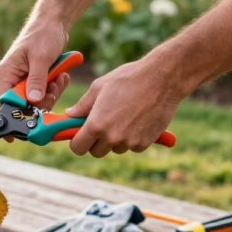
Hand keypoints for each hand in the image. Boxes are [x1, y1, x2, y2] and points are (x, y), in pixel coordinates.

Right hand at [0, 22, 69, 109]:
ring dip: (51, 93)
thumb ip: (37, 80)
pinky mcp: (36, 80)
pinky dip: (55, 88)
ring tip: (59, 78)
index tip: (36, 108)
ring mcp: (24, 80)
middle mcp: (12, 79)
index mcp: (6, 73)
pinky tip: (61, 76)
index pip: (4, 100)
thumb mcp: (41, 58)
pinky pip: (44, 93)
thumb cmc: (43, 34)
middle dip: (42, 100)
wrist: (53, 23)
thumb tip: (33, 101)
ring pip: (36, 101)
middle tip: (54, 87)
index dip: (18, 110)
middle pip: (23, 104)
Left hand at [65, 57, 186, 156]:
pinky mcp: (145, 143)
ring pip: (115, 149)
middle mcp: (112, 137)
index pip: (78, 148)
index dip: (77, 142)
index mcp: (96, 124)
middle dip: (95, 142)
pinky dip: (132, 138)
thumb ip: (82, 105)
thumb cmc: (127, 79)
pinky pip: (132, 147)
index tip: (81, 134)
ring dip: (115, 139)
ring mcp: (129, 142)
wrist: (162, 79)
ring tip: (122, 116)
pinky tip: (136, 119)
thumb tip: (70, 115)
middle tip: (101, 125)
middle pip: (96, 152)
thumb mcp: (99, 87)